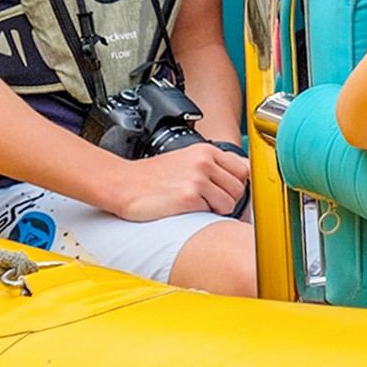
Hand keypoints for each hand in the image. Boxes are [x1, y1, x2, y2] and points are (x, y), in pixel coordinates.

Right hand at [110, 142, 249, 219]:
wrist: (123, 185)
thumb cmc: (153, 176)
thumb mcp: (186, 159)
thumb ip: (212, 164)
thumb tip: (242, 173)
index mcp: (206, 151)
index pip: (243, 168)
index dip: (237, 184)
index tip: (227, 191)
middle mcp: (204, 162)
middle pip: (239, 187)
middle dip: (228, 199)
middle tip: (210, 203)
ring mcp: (197, 179)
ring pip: (230, 202)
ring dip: (217, 209)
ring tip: (198, 206)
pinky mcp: (189, 198)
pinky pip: (213, 212)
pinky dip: (204, 215)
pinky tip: (187, 210)